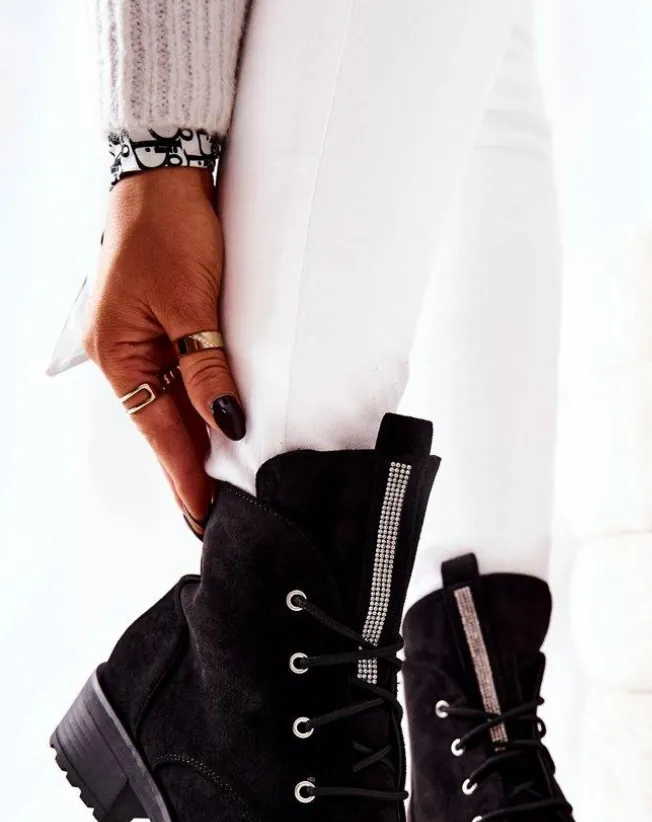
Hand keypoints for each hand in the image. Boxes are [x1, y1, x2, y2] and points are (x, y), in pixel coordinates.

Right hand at [84, 168, 245, 533]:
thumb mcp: (193, 304)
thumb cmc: (170, 228)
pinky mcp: (159, 325)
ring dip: (193, 440)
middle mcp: (122, 352)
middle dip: (187, 468)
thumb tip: (227, 422)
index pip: (158, 428)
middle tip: (210, 512)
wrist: (164, 173)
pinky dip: (195, 405)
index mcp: (117, 351)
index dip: (183, 472)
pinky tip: (214, 429)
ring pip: (169, 404)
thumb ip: (208, 367)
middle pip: (160, 423)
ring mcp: (138, 339)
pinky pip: (176, 378)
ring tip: (216, 484)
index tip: (201, 511)